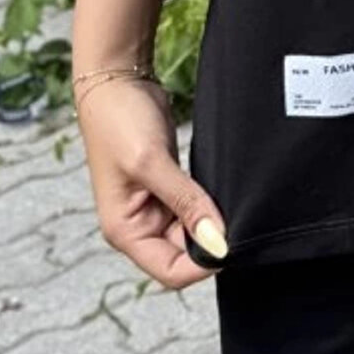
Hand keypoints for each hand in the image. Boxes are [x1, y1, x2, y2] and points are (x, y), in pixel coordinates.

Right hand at [75, 76, 229, 286]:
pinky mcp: (167, 188)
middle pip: (184, 255)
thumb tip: (217, 242)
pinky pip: (193, 209)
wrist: (117, 82)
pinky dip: (208, 205)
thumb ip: (186, 203)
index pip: (170, 271)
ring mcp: (153, 207)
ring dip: (211, 222)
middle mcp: (138, 226)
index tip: (231, 241)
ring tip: (229, 200)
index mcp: (125, 231)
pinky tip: (222, 191)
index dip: (203, 263)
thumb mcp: (152, 163)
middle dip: (210, 241)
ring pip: (192, 233)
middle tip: (236, 216)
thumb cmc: (120, 121)